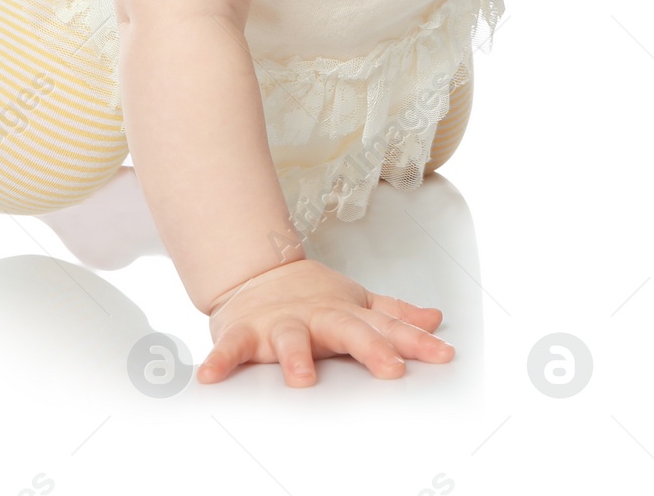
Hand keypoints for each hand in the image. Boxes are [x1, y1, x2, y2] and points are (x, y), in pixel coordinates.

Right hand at [198, 257, 453, 386]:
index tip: (443, 356)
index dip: (415, 342)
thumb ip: (395, 314)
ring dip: (295, 357)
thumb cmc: (312, 296)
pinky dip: (220, 359)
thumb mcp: (357, 302)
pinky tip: (210, 376)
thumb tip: (436, 319)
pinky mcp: (244, 332)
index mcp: (346, 313)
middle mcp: (317, 317)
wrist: (256, 273)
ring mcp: (280, 323)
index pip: (387, 327)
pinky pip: (231, 348)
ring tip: (302, 380)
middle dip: (370, 348)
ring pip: (290, 339)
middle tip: (391, 368)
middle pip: (347, 330)